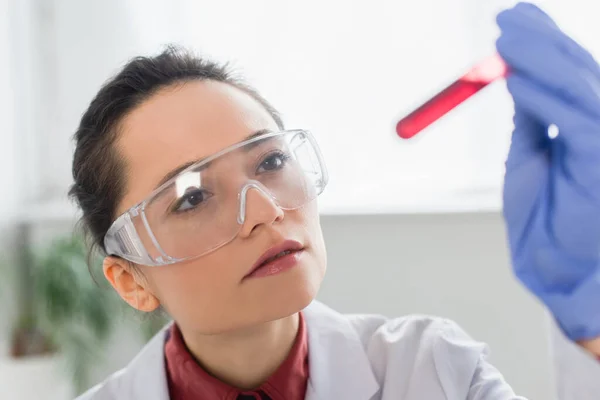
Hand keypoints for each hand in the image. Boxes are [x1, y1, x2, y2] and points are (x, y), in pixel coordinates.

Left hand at [497, 2, 599, 341]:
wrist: (557, 268)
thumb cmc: (543, 217)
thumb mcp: (529, 156)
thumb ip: (531, 117)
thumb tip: (516, 75)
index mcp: (585, 124)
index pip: (567, 72)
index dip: (541, 42)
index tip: (513, 18)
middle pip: (576, 70)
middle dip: (540, 41)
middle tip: (507, 17)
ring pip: (578, 88)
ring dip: (539, 58)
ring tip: (505, 37)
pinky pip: (576, 123)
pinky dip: (545, 99)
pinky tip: (516, 80)